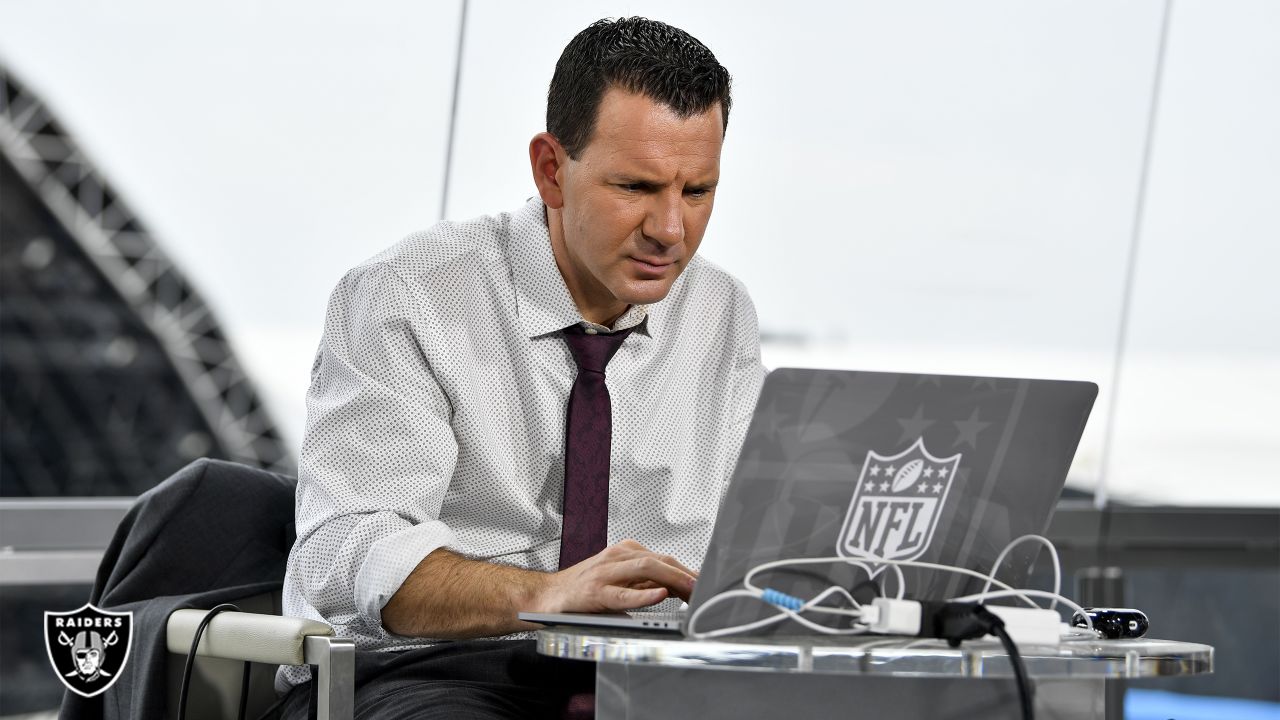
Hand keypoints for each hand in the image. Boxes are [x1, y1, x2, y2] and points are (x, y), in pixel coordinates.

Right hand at [534, 539, 697, 612]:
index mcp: (624, 552)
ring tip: (692, 590)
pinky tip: (660, 596)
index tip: (706, 584)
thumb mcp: (618, 581)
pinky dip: (644, 594)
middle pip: (660, 560)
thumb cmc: (582, 590)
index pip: (664, 558)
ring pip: (646, 569)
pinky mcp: (595, 592)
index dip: (687, 571)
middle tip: (706, 590)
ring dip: (674, 580)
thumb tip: (677, 588)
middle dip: (686, 575)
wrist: (546, 596)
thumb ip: (644, 583)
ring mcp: (605, 573)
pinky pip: (623, 592)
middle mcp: (616, 557)